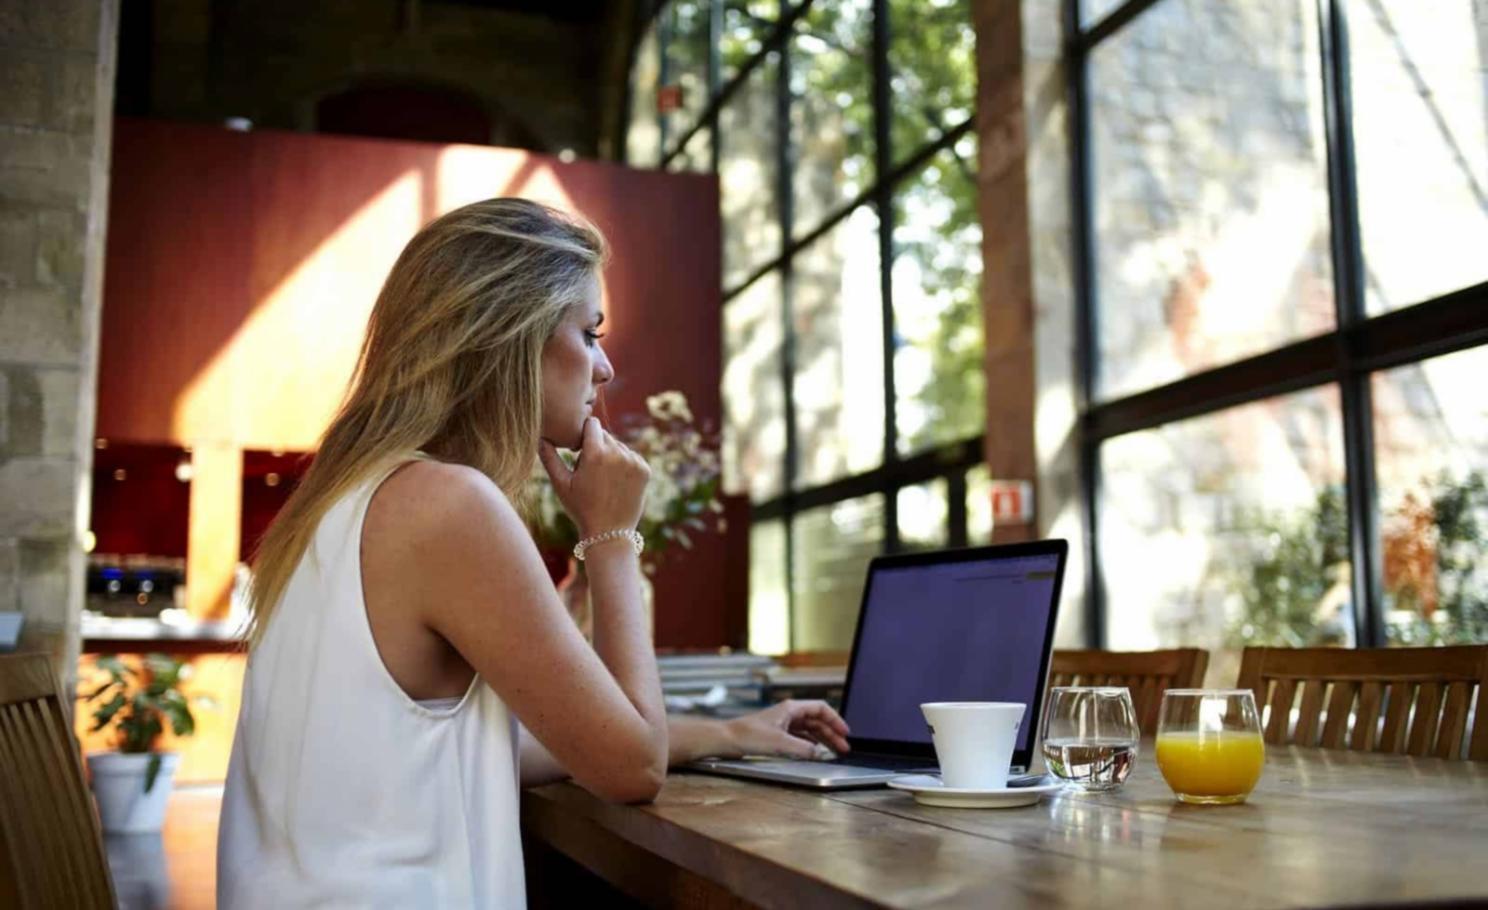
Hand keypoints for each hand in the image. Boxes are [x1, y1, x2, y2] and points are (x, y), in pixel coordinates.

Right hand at [539, 417, 649, 538]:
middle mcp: (618, 453)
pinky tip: (615, 483)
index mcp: (596, 453)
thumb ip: (549, 458)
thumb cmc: (580, 509)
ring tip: (602, 480)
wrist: (609, 533)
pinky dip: (624, 464)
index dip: (583, 433)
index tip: (578, 449)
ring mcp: (634, 461)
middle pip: (605, 435)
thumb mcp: (561, 484)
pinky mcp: (645, 469)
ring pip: (619, 446)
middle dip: (596, 447)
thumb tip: (541, 438)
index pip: (592, 424)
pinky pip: (632, 457)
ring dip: (611, 456)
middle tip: (589, 472)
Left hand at [722, 700, 850, 759]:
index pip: (821, 709)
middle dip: (831, 734)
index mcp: (791, 708)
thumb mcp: (780, 743)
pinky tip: (815, 753)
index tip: (845, 733)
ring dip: (822, 741)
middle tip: (843, 748)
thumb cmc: (747, 735)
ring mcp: (783, 724)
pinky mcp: (777, 735)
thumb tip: (820, 754)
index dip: (835, 720)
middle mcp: (788, 714)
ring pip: (809, 730)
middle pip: (817, 721)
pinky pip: (800, 738)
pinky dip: (810, 745)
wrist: (726, 740)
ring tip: (833, 752)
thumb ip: (803, 749)